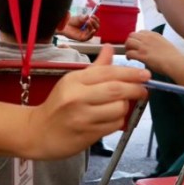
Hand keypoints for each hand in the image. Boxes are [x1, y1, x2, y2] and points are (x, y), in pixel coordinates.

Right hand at [24, 46, 149, 158]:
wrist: (38, 132)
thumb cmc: (58, 104)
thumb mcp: (73, 81)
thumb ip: (95, 67)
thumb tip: (109, 48)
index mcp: (75, 80)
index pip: (108, 73)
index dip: (130, 73)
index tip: (145, 74)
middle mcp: (78, 98)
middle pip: (116, 90)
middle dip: (135, 89)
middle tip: (144, 89)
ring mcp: (82, 118)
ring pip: (118, 110)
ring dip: (125, 107)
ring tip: (121, 105)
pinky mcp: (86, 136)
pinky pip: (113, 126)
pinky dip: (118, 121)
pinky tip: (113, 118)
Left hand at [58, 14, 99, 40]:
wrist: (64, 25)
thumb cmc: (71, 21)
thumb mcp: (79, 18)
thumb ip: (84, 18)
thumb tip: (88, 16)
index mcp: (88, 25)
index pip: (96, 23)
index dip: (96, 19)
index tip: (92, 15)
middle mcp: (88, 30)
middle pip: (96, 27)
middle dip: (95, 22)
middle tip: (91, 19)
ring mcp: (85, 34)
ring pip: (93, 32)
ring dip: (93, 26)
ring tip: (88, 21)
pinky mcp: (82, 38)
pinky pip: (89, 37)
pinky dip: (92, 33)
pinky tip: (93, 30)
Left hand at [125, 30, 180, 73]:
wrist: (175, 62)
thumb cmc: (173, 56)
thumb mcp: (165, 43)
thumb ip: (156, 43)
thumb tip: (152, 48)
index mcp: (154, 34)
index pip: (140, 32)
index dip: (137, 38)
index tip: (137, 44)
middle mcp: (148, 38)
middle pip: (132, 35)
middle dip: (130, 42)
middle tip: (130, 49)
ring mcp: (144, 46)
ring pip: (128, 42)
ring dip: (127, 48)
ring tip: (129, 54)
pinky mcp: (141, 55)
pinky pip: (129, 53)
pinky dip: (128, 56)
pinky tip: (130, 59)